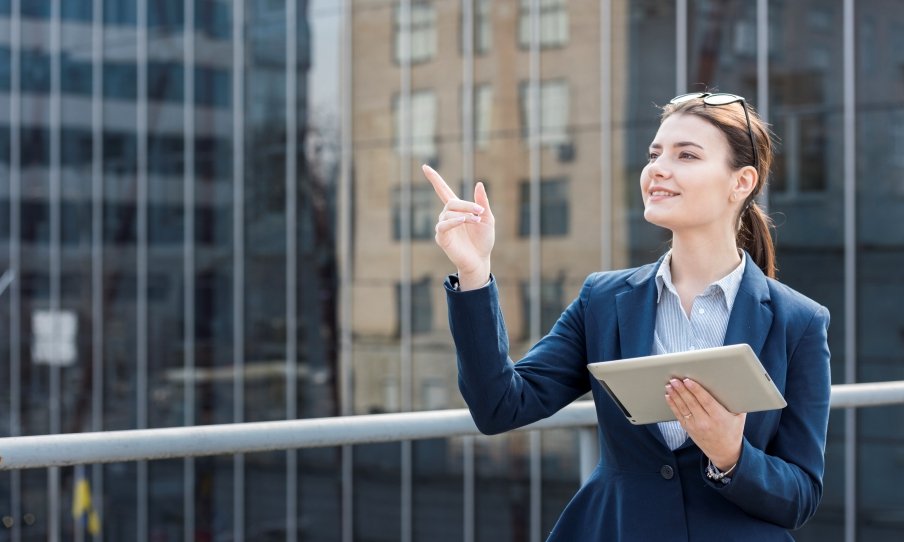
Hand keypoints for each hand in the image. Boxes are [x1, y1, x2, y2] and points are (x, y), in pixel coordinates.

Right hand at [423, 164, 494, 289]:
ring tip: (476, 220)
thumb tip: (479, 183)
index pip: (442, 190)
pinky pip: (443, 225)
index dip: (434, 179)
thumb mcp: (487, 218)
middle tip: (481, 213)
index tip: (424, 166)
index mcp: (458, 210)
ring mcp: (443, 227)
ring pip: (448, 212)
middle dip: (467, 205)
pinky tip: (463, 220)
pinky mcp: (442, 238)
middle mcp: (448, 216)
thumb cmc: (484, 240)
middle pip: (451, 202)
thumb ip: (482, 203)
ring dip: (464, 214)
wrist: (481, 260)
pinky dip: (453, 221)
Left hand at [665, 378, 745, 469]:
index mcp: (719, 418)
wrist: (725, 452)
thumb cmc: (732, 432)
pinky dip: (672, 405)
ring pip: (683, 408)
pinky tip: (669, 396)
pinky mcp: (688, 429)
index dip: (696, 390)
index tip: (688, 381)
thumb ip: (736, 403)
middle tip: (675, 379)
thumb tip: (733, 386)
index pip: (705, 401)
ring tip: (670, 385)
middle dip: (682, 390)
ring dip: (675, 395)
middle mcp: (705, 422)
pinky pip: (678, 415)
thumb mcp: (739, 417)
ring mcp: (695, 426)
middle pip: (691, 403)